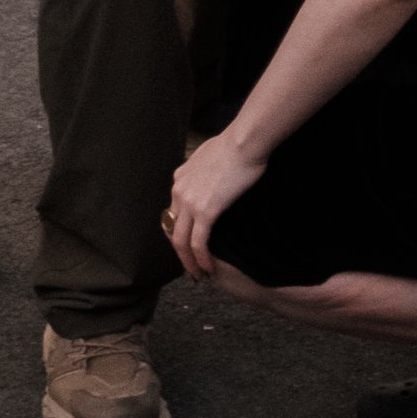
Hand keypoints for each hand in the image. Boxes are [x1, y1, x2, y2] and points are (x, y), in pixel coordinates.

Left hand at [164, 129, 265, 277]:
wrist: (244, 142)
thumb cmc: (235, 145)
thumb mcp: (209, 155)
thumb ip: (202, 170)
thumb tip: (209, 175)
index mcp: (180, 178)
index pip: (173, 213)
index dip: (179, 232)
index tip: (189, 246)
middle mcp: (179, 190)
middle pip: (172, 230)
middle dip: (180, 253)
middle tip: (190, 267)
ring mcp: (190, 202)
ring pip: (181, 241)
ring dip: (189, 262)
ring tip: (198, 275)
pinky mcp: (205, 211)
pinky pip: (198, 243)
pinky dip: (201, 259)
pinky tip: (208, 269)